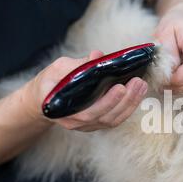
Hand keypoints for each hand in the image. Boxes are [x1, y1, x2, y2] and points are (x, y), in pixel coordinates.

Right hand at [23, 50, 147, 131]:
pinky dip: (129, 108)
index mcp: (62, 110)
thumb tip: (98, 55)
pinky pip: (115, 120)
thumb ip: (77, 64)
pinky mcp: (96, 124)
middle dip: (125, 100)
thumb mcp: (57, 69)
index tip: (120, 86)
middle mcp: (76, 122)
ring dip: (131, 104)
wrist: (41, 100)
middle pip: (105, 117)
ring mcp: (87, 126)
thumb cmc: (49, 82)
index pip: (87, 111)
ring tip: (142, 86)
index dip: (106, 101)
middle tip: (138, 82)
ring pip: (113, 120)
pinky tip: (138, 94)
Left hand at [155, 11, 182, 92]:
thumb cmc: (173, 26)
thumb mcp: (164, 32)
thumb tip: (168, 73)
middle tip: (162, 82)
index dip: (179, 77)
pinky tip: (174, 83)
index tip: (164, 77)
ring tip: (166, 83)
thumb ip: (166, 52)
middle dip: (179, 86)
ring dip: (181, 90)